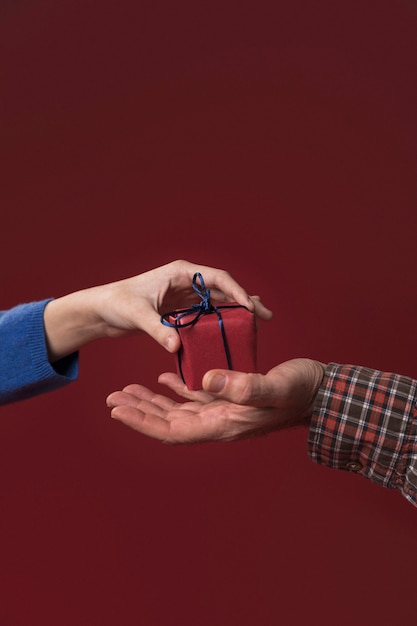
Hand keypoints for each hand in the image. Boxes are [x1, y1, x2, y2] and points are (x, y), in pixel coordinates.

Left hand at [44, 259, 272, 360]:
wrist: (101, 310)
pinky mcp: (180, 310)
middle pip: (223, 290)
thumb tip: (176, 346)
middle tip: (267, 316)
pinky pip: (206, 315)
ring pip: (218, 303)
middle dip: (245, 302)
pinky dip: (221, 322)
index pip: (216, 278)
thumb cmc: (116, 303)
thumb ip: (157, 329)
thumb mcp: (137, 314)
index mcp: (180, 272)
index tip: (250, 307)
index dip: (236, 291)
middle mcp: (186, 281)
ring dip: (237, 313)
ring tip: (259, 324)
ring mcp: (184, 296)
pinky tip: (233, 332)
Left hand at [106, 359, 325, 443]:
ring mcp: (225, 410)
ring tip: (127, 389)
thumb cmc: (302, 390)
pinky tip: (164, 376)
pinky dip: (176, 387)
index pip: (173, 430)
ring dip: (153, 400)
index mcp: (225, 423)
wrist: (321, 391)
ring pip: (178, 410)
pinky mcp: (231, 396)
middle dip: (139, 411)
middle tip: (112, 398)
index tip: (117, 410)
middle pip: (169, 422)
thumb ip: (243, 386)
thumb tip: (204, 380)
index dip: (142, 422)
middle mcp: (219, 421)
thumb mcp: (274, 386)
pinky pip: (197, 395)